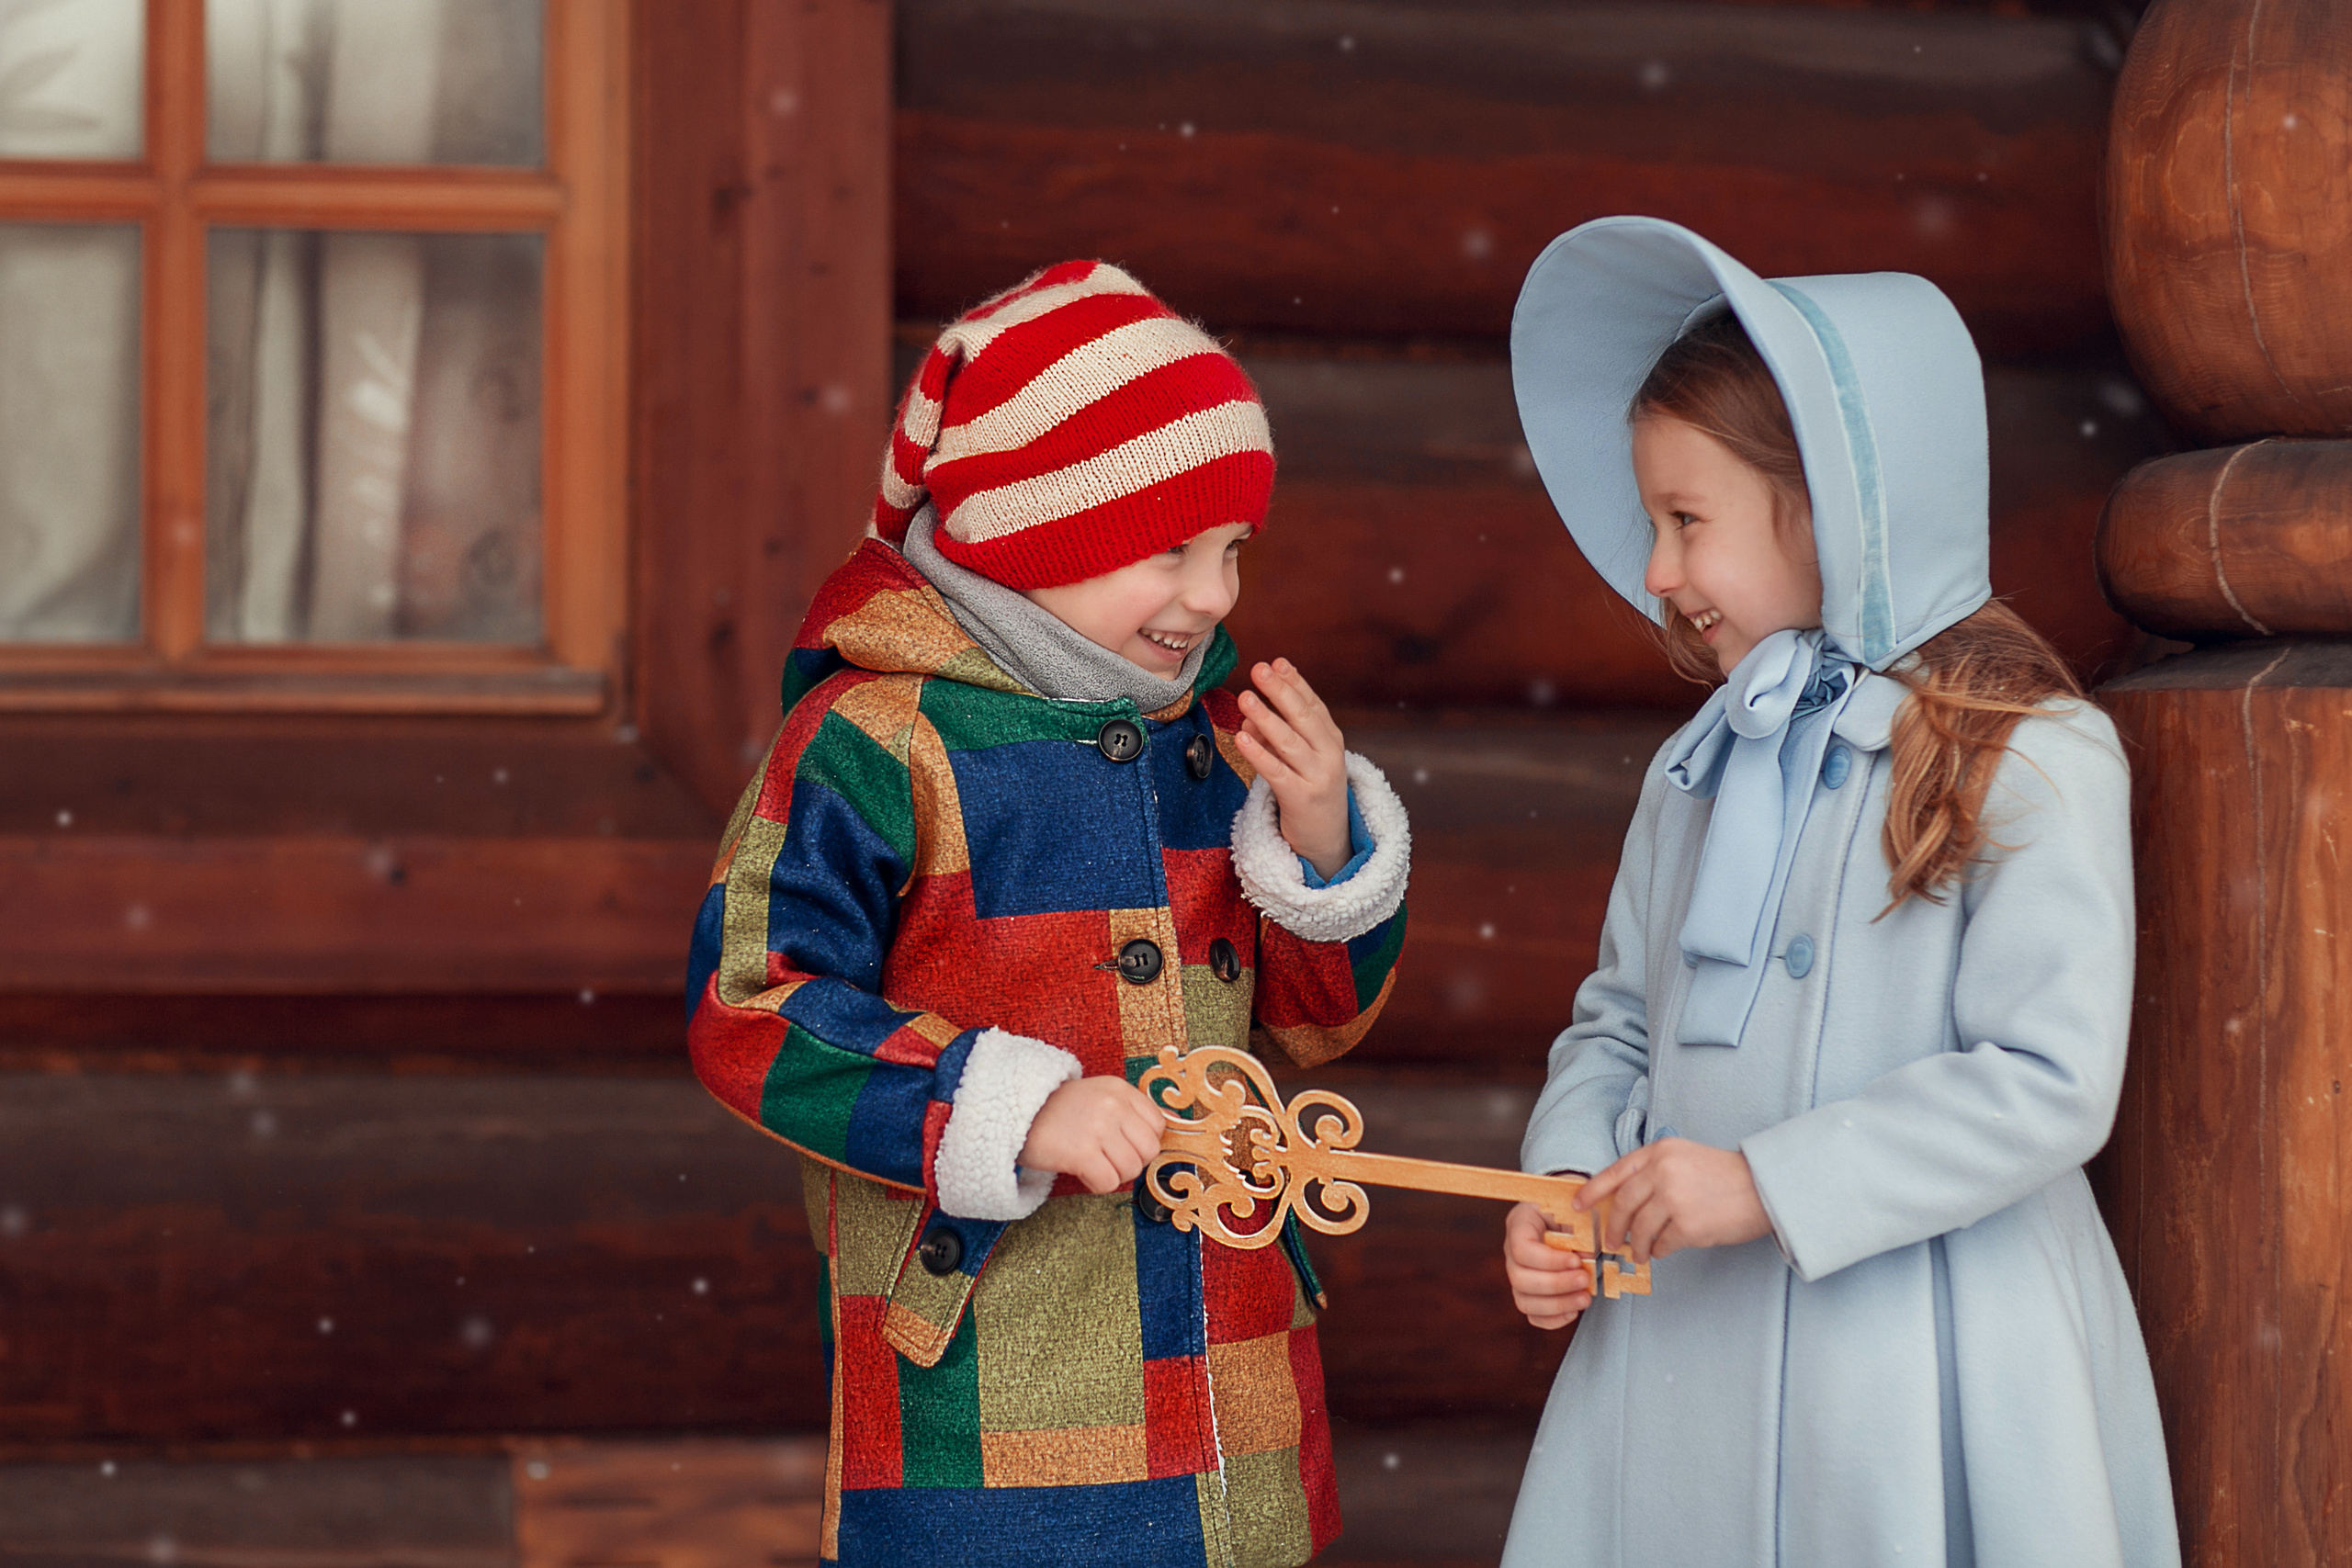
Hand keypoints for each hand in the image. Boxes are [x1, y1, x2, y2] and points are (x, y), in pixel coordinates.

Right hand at [1017, 1076, 1164, 1194]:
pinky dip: (1098, 1185)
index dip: (1144, 1142)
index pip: (1158, 1125)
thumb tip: (1156, 1142)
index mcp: (1119, 1089)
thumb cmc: (1056, 1111)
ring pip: (1131, 1169)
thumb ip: (1126, 1112)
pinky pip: (1109, 1183)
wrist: (1013, 1113)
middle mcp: (1113, 1105)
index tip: (1124, 1145)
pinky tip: (1083, 1173)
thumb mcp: (1097, 1096)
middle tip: (1108, 1159)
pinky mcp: (1081, 1152)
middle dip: (1131, 1162)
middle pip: (1148, 1150)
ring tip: (1093, 1164)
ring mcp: (1098, 1128)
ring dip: (1113, 1174)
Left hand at [1234, 658, 1350, 877]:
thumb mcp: (1299, 760)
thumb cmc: (1309, 791)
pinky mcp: (1301, 799)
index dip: (1295, 682)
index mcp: (1331, 740)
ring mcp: (1317, 777)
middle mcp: (1329, 755)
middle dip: (1280, 692)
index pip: (1312, 704)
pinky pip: (1275, 772)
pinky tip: (1242, 737)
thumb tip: (1249, 717)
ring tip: (1245, 697)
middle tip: (1259, 670)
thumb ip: (1276, 737)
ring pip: (1288, 742)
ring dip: (1265, 717)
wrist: (1328, 839)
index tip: (1277, 662)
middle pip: (1302, 718)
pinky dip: (1258, 753)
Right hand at [1504, 1201, 1594, 1330]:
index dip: (1548, 1260)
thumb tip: (1583, 1258)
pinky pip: (1533, 1315)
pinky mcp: (1529, 1293)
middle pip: (1519, 1278)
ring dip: (1557, 1305)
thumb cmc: (1573, 1211)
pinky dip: (1553, 1319)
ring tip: (1584, 1298)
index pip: (1521, 1248)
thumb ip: (1578, 1228)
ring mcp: (1519, 1274)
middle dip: (1555, 1284)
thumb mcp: (1575, 1210)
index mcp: (1520, 1223)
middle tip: (1584, 1279)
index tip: (1576, 1261)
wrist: (1571, 1217)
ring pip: (1524, 1300)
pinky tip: (1573, 1311)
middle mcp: (1512, 1251)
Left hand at [1575, 1138, 1770, 1262]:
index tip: (1579, 1205)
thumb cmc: (1726, 1175)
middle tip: (1610, 1242)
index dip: (1593, 1190)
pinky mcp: (1689, 1225)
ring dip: (1637, 1245)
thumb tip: (1624, 1202)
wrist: (1765, 1188)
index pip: (1616, 1172)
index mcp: (1660, 1151)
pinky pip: (1663, 1244)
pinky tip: (1664, 1251)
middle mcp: (1663, 1171)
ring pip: (1640, 1228)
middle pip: (1623, 1204)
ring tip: (1640, 1253)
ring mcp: (1675, 1199)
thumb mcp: (1685, 1158)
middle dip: (1613, 1227)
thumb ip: (1655, 1172)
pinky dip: (1661, 1250)